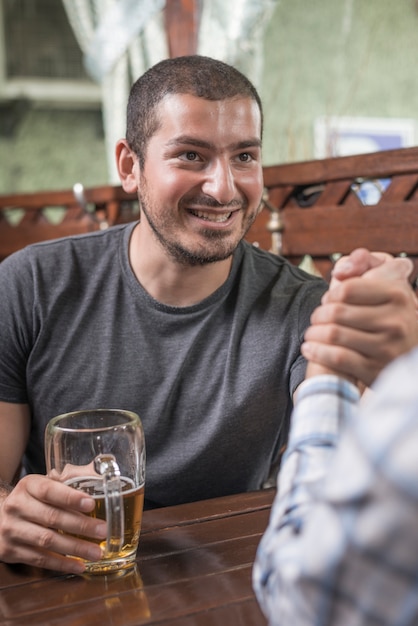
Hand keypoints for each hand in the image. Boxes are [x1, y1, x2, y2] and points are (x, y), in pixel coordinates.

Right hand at [0, 474, 106, 573]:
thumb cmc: (30, 499)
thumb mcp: (43, 484)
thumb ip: (68, 480)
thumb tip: (98, 473)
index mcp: (27, 486)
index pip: (49, 490)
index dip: (70, 498)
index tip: (91, 504)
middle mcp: (17, 506)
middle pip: (51, 517)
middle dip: (80, 525)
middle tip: (102, 530)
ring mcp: (12, 530)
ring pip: (47, 541)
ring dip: (75, 547)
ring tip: (96, 552)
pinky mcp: (10, 551)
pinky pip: (39, 560)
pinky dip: (61, 563)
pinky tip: (79, 565)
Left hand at [302, 249, 417, 385]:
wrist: (409, 358)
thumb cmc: (390, 315)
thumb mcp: (386, 285)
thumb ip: (363, 265)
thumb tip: (340, 272)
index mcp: (397, 296)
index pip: (347, 289)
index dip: (330, 295)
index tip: (327, 301)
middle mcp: (395, 322)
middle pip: (336, 312)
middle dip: (318, 315)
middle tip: (316, 319)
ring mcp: (386, 348)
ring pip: (333, 334)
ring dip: (313, 333)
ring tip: (311, 333)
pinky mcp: (375, 370)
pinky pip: (336, 358)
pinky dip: (317, 352)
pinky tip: (310, 348)